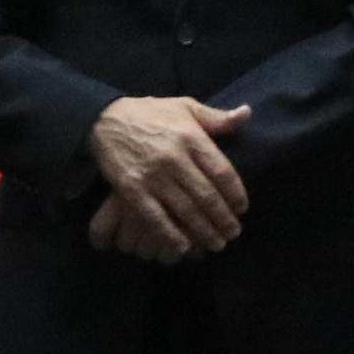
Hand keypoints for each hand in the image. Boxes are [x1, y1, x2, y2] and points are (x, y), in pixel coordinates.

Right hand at [88, 97, 251, 256]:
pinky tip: (183, 247)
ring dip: (203, 231)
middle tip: (233, 234)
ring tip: (216, 244)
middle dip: (222, 218)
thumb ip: (217, 117)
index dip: (235, 193)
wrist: (105, 118)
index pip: (222, 171)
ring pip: (184, 209)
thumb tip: (247, 114)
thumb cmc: (151, 113)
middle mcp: (174, 157)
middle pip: (206, 195)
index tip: (242, 208)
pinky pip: (154, 216)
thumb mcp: (186, 106)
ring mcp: (152, 175)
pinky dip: (169, 234)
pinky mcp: (130, 188)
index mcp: (192, 137)